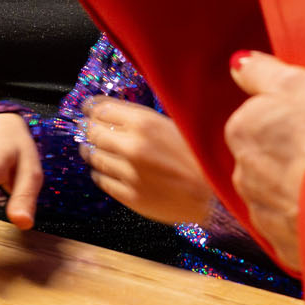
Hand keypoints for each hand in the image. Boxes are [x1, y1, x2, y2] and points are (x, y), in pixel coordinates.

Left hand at [81, 98, 214, 224]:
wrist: (218, 195)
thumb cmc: (202, 157)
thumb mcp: (177, 125)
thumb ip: (145, 121)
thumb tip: (117, 115)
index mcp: (145, 123)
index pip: (102, 109)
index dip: (92, 108)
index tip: (89, 109)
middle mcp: (133, 146)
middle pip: (93, 132)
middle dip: (88, 128)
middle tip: (87, 128)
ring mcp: (129, 173)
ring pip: (94, 157)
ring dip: (91, 151)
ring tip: (92, 149)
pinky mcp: (130, 196)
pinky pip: (103, 181)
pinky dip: (101, 173)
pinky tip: (105, 170)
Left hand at [224, 51, 304, 273]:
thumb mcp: (296, 81)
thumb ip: (260, 71)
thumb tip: (238, 63)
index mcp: (242, 132)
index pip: (255, 121)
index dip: (286, 121)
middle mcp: (243, 174)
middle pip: (264, 160)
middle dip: (288, 159)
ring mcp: (262, 213)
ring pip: (278, 196)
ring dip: (298, 191)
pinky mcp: (285, 244)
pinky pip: (295, 228)